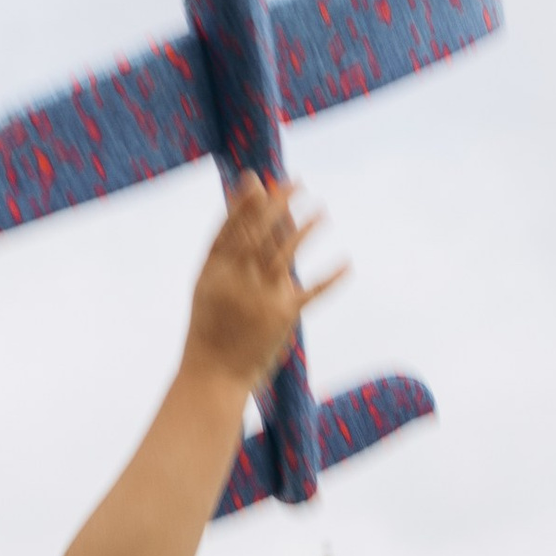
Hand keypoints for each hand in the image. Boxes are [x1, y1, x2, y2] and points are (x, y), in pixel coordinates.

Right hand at [183, 173, 346, 394]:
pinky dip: (331, 279)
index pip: (232, 228)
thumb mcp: (207, 286)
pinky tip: (347, 264)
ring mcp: (259, 297)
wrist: (213, 374)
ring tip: (322, 211)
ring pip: (284, 254)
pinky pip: (311, 293)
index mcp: (214, 270)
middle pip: (258, 234)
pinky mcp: (282, 316)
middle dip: (278, 205)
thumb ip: (224, 251)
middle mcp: (236, 279)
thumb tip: (240, 221)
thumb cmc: (211, 327)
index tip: (261, 181)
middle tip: (297, 183)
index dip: (247, 203)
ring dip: (304, 230)